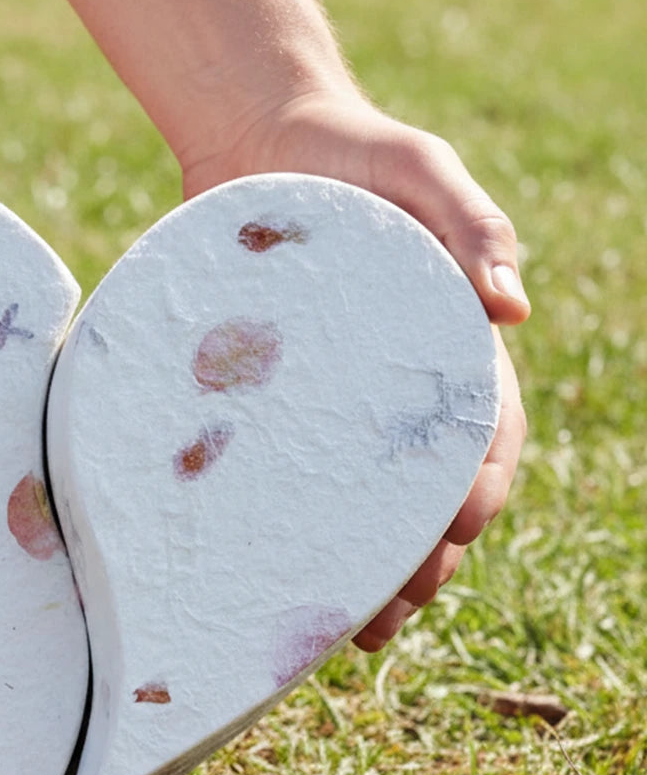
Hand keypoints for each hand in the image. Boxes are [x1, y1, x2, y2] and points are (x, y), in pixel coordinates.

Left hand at [181, 90, 529, 650]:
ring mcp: (341, 404)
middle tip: (389, 614)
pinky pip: (298, 478)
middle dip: (422, 559)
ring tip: (344, 630)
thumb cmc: (353, 153)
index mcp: (453, 346)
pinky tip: (282, 577)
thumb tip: (512, 306)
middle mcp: (401, 388)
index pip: (483, 435)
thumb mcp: (421, 172)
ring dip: (366, 571)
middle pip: (428, 492)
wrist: (261, 144)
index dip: (476, 489)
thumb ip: (469, 226)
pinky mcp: (286, 407)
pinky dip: (300, 531)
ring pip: (367, 504)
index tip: (456, 532)